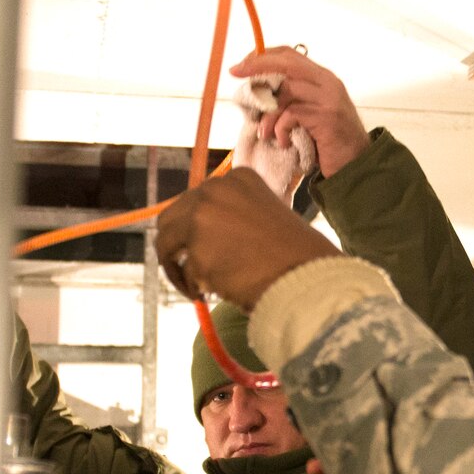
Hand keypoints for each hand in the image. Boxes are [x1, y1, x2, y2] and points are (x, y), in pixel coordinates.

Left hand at [156, 169, 338, 311]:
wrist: (307, 276)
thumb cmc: (295, 256)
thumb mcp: (264, 218)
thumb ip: (233, 218)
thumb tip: (204, 237)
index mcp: (237, 178)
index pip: (197, 201)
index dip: (193, 229)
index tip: (202, 249)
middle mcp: (215, 190)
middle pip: (170, 219)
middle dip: (174, 247)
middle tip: (185, 272)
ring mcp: (202, 218)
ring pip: (167, 244)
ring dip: (177, 269)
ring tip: (198, 289)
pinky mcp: (196, 250)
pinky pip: (183, 273)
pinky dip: (193, 287)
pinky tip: (213, 295)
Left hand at [230, 48, 369, 176]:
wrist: (356, 166)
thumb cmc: (328, 144)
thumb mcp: (308, 115)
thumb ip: (290, 100)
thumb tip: (255, 95)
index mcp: (322, 78)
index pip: (290, 55)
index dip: (263, 56)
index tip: (241, 65)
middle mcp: (327, 83)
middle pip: (287, 63)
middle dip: (258, 66)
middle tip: (236, 73)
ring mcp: (328, 99)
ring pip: (286, 92)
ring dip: (268, 113)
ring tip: (264, 133)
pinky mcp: (326, 117)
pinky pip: (292, 115)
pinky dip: (280, 129)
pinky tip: (282, 142)